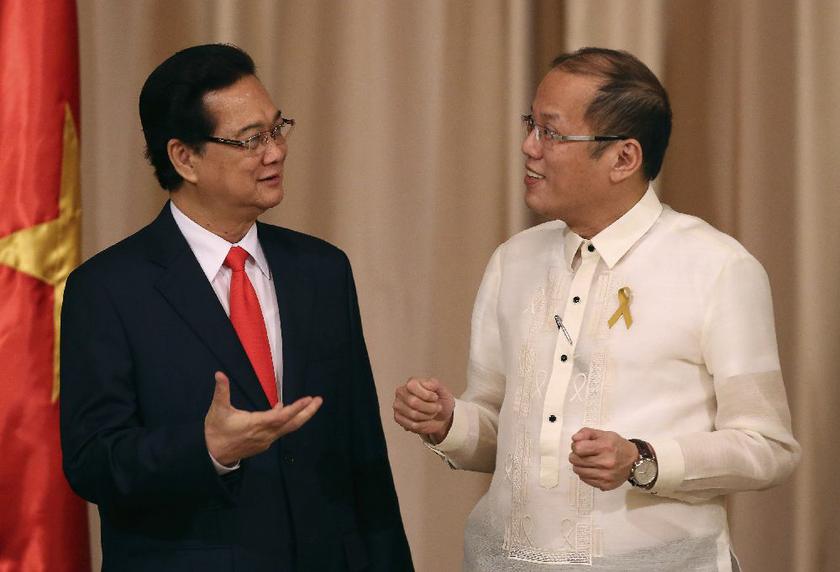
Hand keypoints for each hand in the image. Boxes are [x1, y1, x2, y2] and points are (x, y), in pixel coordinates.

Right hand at [204, 371, 322, 465]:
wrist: (212, 456)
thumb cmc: (216, 431)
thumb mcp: (218, 410)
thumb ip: (221, 391)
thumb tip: (219, 374)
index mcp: (257, 424)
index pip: (282, 416)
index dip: (296, 408)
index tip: (308, 399)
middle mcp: (266, 434)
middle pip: (292, 424)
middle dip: (308, 412)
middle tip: (319, 400)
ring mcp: (266, 440)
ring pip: (288, 428)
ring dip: (300, 416)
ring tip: (309, 404)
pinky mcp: (263, 443)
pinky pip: (280, 431)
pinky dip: (287, 421)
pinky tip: (284, 411)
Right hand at [393, 377, 454, 442]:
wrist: (441, 417)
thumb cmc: (440, 402)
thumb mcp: (442, 390)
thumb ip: (434, 384)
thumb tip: (426, 383)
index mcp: (411, 382)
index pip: (412, 386)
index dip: (427, 395)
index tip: (435, 397)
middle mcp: (402, 392)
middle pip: (413, 402)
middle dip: (429, 407)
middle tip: (436, 408)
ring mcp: (398, 405)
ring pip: (413, 414)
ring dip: (427, 416)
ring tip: (431, 413)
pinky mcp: (398, 418)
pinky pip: (411, 424)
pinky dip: (423, 424)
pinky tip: (425, 420)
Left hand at [568, 427, 637, 490]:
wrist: (634, 462)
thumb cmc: (618, 446)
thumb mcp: (603, 434)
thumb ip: (586, 433)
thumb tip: (574, 439)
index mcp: (605, 447)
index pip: (578, 448)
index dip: (576, 446)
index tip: (580, 446)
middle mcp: (606, 462)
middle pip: (576, 461)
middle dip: (575, 456)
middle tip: (581, 454)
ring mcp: (606, 475)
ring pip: (578, 471)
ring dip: (579, 465)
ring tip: (586, 461)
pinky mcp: (605, 485)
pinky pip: (585, 480)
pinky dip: (585, 474)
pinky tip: (592, 469)